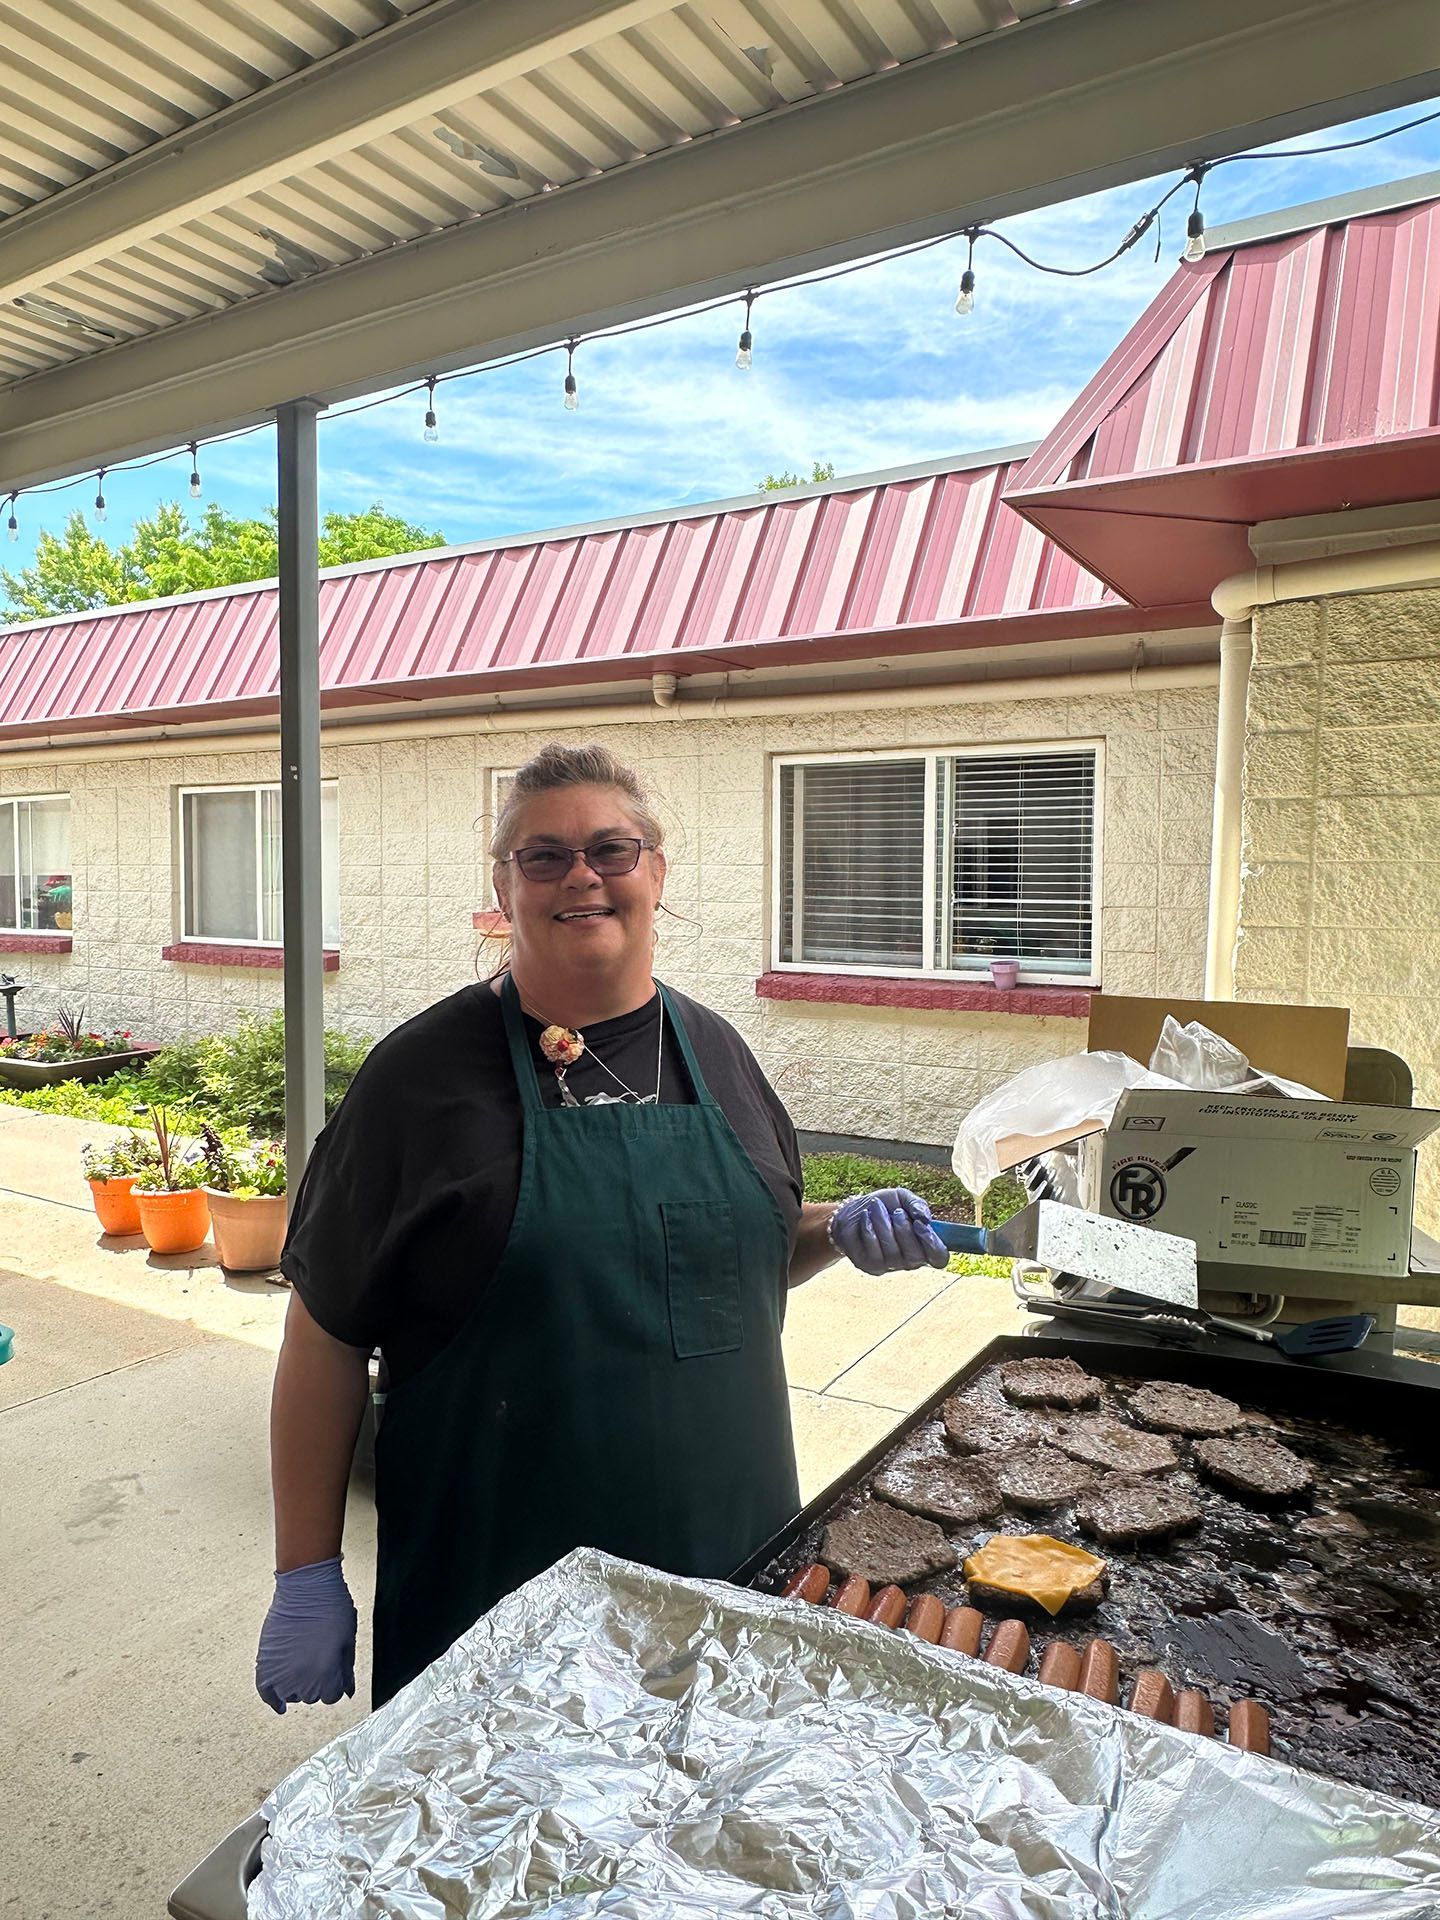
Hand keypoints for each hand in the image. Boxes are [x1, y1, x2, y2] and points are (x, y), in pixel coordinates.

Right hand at [256, 1556, 356, 1712]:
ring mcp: (281, 1673)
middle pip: (312, 1696)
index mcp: (326, 1676)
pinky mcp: (265, 1663)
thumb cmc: (332, 1608)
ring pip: (291, 1695)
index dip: (336, 1682)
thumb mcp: (348, 1640)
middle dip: (318, 1681)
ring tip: (302, 1665)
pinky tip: (279, 1704)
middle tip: (318, 1658)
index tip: (334, 1669)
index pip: (333, 1696)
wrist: (306, 1586)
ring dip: (297, 1685)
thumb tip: (348, 1692)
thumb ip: (346, 1671)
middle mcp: (303, 1681)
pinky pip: (266, 1692)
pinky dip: (272, 1699)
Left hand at [828, 1187, 949, 1275]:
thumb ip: (917, 1204)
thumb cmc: (883, 1206)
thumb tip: (925, 1218)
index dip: (933, 1244)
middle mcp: (908, 1262)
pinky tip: (865, 1217)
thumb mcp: (902, 1198)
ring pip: (892, 1251)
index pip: (939, 1258)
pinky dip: (869, 1227)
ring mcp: (888, 1266)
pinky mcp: (868, 1265)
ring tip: (876, 1207)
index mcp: (923, 1246)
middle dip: (904, 1229)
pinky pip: (873, 1248)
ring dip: (884, 1224)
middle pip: (915, 1256)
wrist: (852, 1210)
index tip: (920, 1224)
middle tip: (897, 1212)